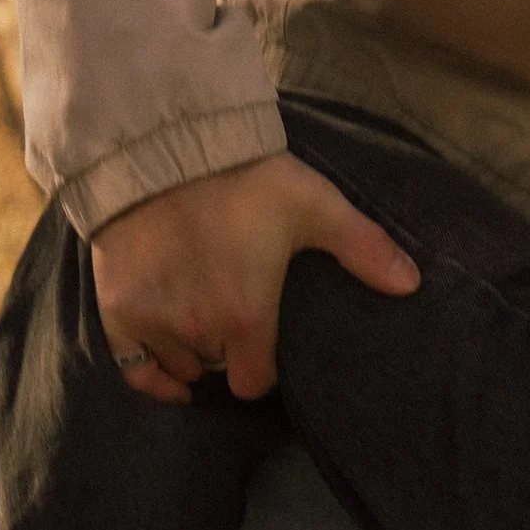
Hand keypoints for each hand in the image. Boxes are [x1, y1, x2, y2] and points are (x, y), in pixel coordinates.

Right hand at [90, 150, 418, 404]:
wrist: (167, 148)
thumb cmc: (246, 178)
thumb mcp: (314, 205)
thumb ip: (363, 247)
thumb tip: (411, 284)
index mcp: (247, 318)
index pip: (257, 381)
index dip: (266, 367)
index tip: (269, 342)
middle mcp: (198, 333)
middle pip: (219, 370)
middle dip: (230, 351)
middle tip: (237, 316)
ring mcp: (154, 324)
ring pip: (180, 366)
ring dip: (194, 353)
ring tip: (206, 320)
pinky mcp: (118, 312)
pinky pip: (134, 370)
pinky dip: (152, 373)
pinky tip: (168, 367)